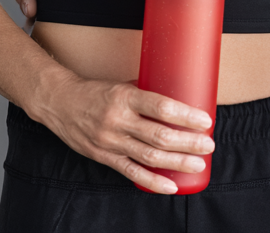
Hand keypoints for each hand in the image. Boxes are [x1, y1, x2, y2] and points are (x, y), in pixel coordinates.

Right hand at [33, 70, 214, 193]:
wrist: (60, 104)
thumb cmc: (97, 91)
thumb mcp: (123, 85)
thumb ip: (147, 94)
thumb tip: (180, 98)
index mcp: (126, 97)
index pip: (161, 107)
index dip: (185, 116)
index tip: (205, 120)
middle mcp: (118, 120)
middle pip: (159, 136)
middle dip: (188, 142)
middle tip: (209, 144)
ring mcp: (110, 141)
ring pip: (149, 157)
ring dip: (177, 162)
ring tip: (198, 164)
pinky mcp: (104, 157)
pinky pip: (131, 173)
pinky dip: (152, 181)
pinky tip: (171, 186)